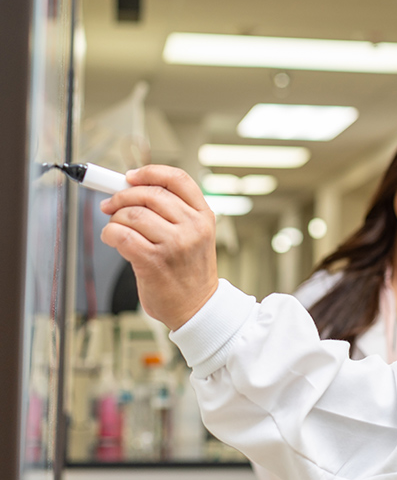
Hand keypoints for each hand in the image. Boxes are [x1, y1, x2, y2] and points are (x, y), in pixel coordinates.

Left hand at [99, 165, 217, 328]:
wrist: (197, 307)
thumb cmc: (189, 272)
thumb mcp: (195, 236)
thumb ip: (173, 212)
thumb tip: (131, 190)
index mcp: (204, 216)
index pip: (177, 179)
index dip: (149, 172)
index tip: (131, 176)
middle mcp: (192, 227)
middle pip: (150, 193)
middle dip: (123, 195)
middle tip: (111, 204)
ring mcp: (174, 243)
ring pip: (132, 213)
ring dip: (115, 218)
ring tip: (116, 227)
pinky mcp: (153, 260)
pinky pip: (121, 234)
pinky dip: (109, 234)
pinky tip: (113, 239)